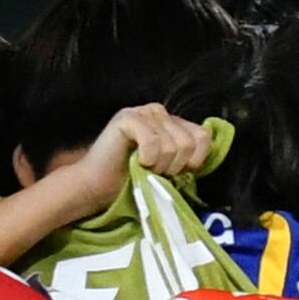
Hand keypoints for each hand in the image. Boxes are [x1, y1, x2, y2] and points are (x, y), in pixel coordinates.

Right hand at [76, 105, 212, 197]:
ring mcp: (143, 112)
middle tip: (153, 171)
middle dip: (173, 166)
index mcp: (172, 122)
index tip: (172, 173)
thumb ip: (186, 156)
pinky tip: (136, 161)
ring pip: (172, 145)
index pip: (202, 136)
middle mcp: (159, 112)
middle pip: (188, 143)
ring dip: (158, 166)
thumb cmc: (131, 180)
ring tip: (142, 167)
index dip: (192, 161)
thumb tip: (202, 158)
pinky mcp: (128, 118)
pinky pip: (153, 142)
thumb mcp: (168, 167)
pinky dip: (147, 158)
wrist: (96, 187)